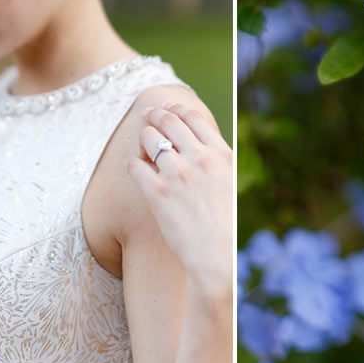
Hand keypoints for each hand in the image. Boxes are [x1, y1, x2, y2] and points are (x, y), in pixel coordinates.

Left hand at [127, 102, 232, 296]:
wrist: (215, 256)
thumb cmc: (224, 225)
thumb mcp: (230, 183)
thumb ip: (215, 161)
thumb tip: (199, 144)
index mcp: (221, 154)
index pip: (194, 118)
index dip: (177, 108)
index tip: (166, 106)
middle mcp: (199, 158)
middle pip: (169, 121)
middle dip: (154, 115)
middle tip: (146, 115)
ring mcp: (178, 174)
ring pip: (150, 139)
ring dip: (144, 139)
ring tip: (143, 146)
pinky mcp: (157, 192)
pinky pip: (135, 165)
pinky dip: (133, 164)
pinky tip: (136, 169)